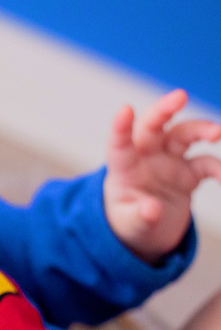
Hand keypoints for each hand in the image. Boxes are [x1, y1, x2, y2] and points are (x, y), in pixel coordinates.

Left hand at [103, 89, 220, 262]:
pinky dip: (219, 168)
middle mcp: (146, 159)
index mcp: (124, 170)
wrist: (148, 234)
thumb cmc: (130, 225)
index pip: (119, 145)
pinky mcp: (189, 172)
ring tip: (217, 133)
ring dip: (201, 130)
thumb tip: (152, 210)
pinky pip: (206, 163)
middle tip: (181, 95)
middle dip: (165, 109)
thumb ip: (140, 218)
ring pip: (183, 135)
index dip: (121, 127)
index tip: (125, 109)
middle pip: (153, 127)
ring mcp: (169, 162)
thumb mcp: (130, 226)